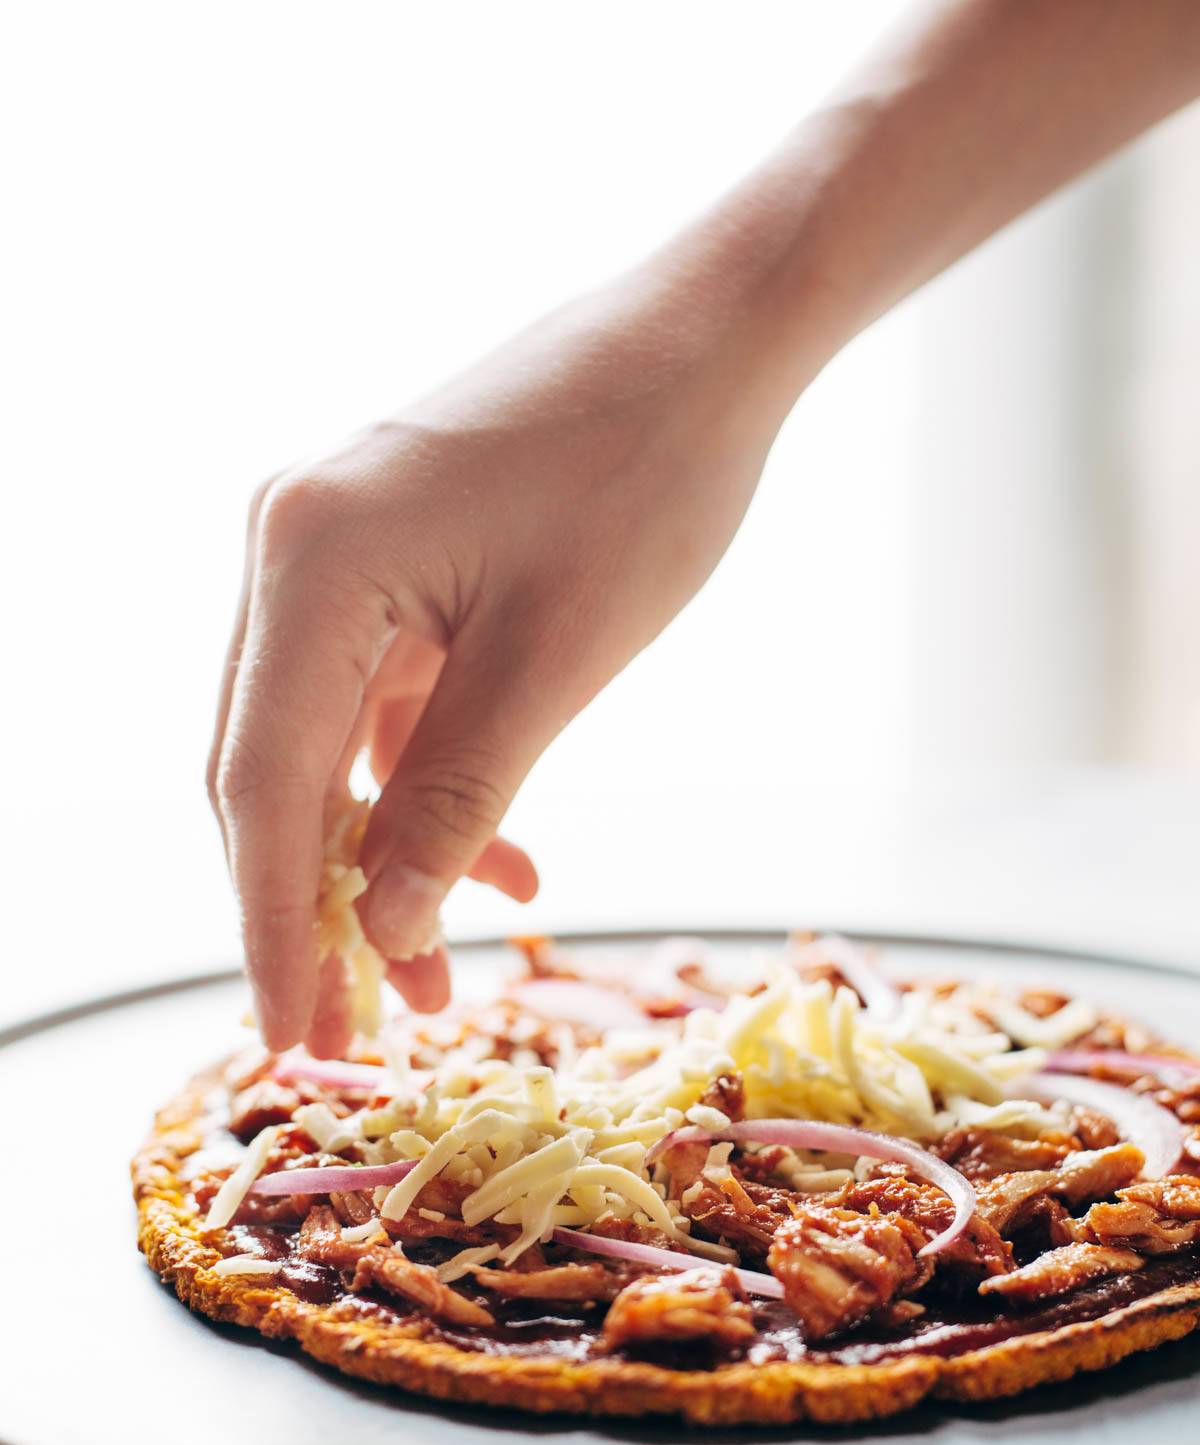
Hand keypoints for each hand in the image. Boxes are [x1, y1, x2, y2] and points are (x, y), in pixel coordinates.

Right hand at [209, 273, 779, 1053]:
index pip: (262, 786)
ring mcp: (336, 551)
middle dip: (315, 912)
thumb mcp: (554, 664)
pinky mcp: (390, 562)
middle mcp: (292, 550)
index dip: (270, 927)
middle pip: (271, 774)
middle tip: (351, 1038)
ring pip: (327, 751)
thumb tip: (388, 932)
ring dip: (380, 863)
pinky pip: (382, 706)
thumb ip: (458, 801)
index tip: (286, 1040)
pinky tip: (500, 863)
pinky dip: (426, 791)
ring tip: (438, 978)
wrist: (709, 341)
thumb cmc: (646, 478)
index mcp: (312, 562)